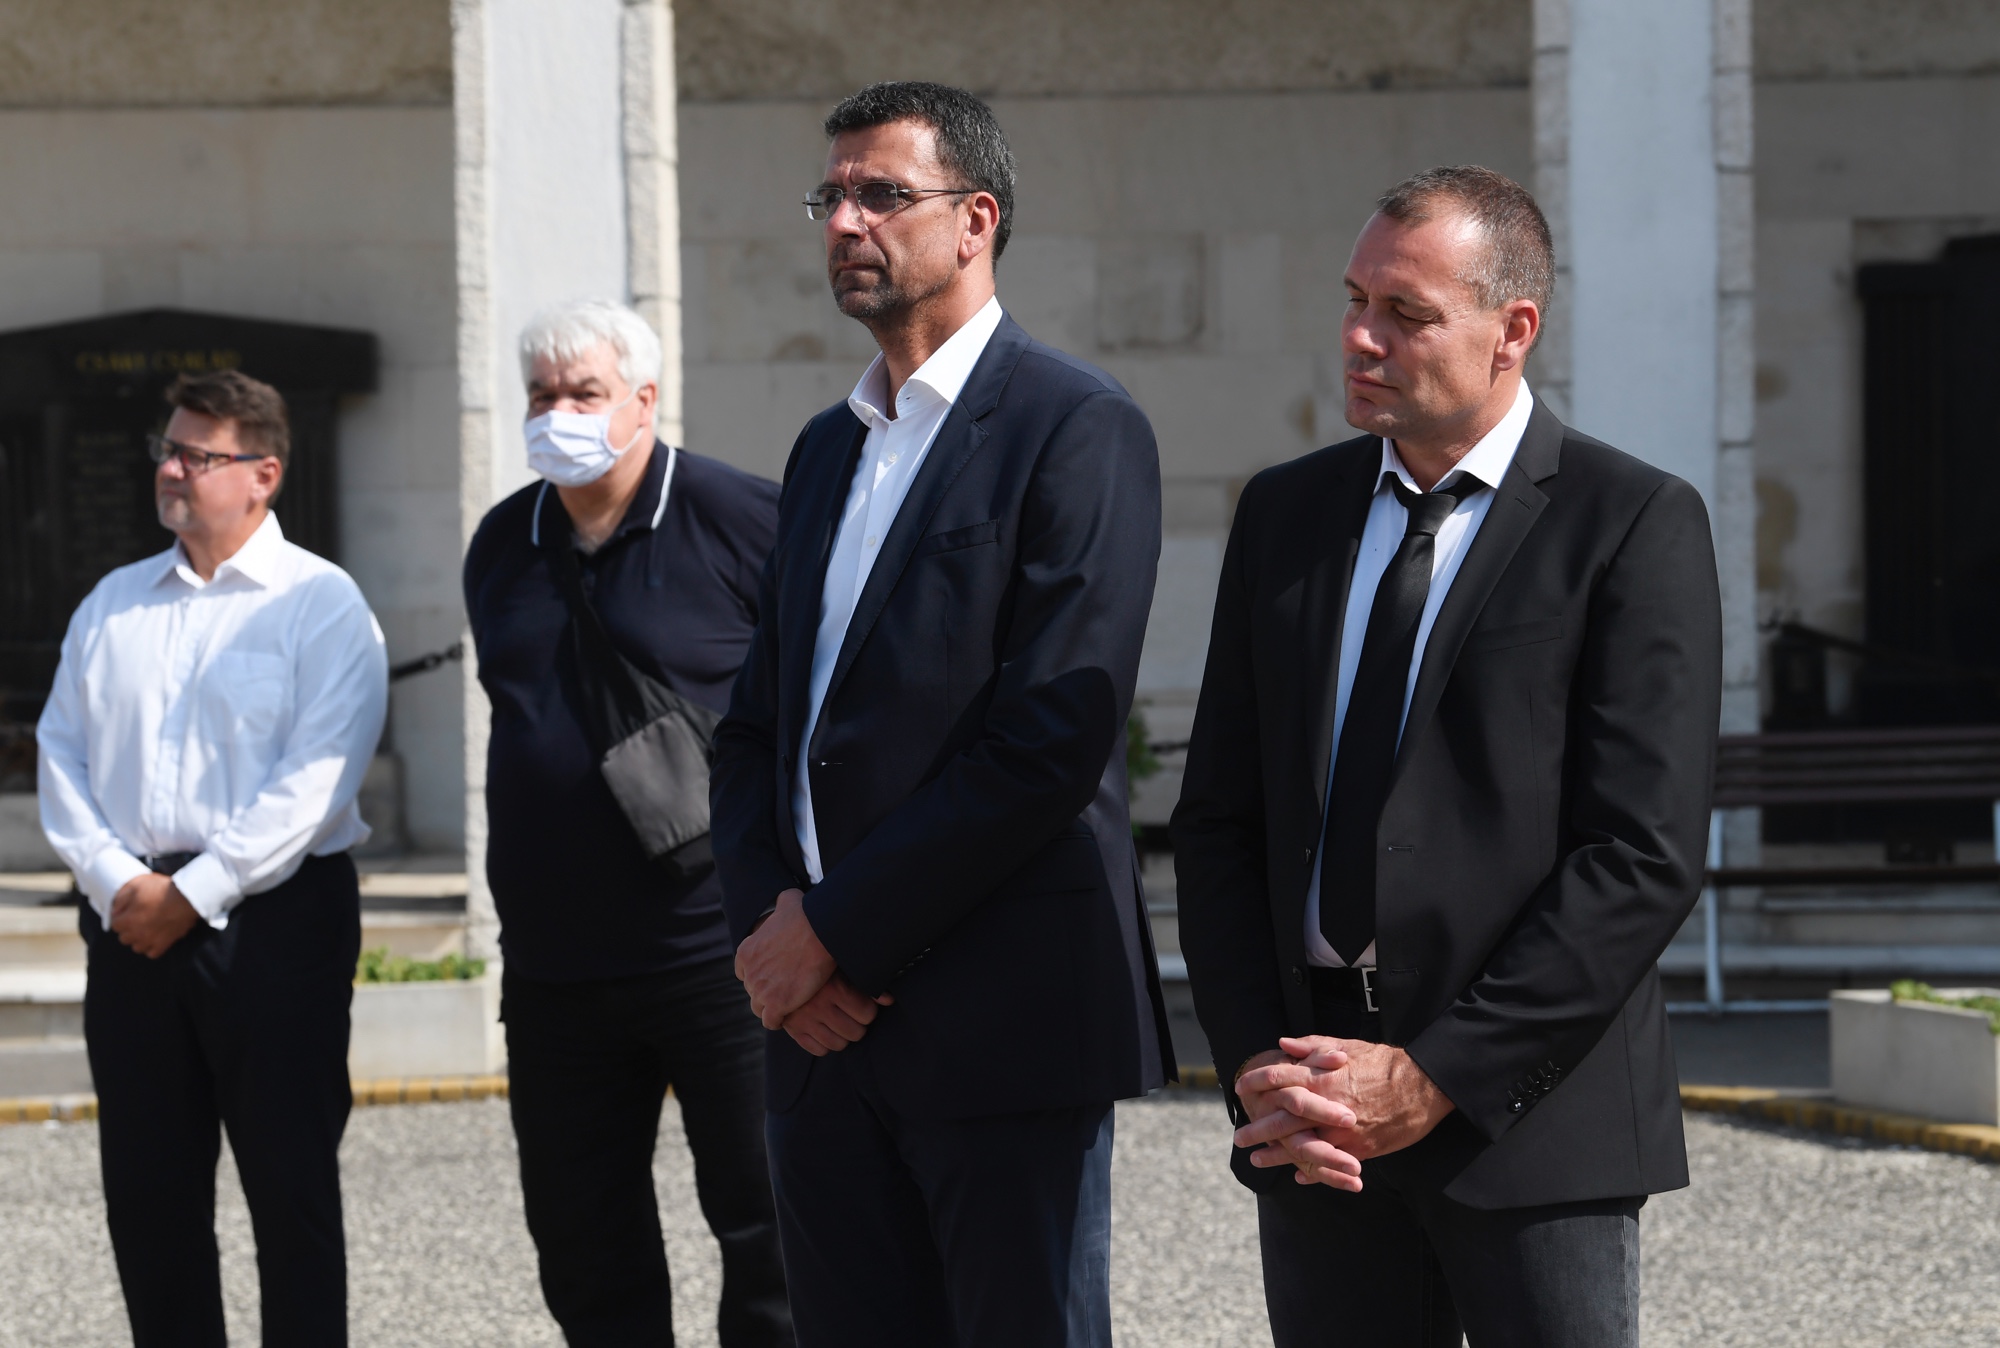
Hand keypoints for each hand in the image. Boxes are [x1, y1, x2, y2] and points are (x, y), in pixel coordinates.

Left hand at [108, 873, 200, 958]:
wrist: (186, 899)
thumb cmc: (160, 890)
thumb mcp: (136, 885)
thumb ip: (120, 898)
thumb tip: (114, 910)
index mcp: (126, 920)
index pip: (115, 925)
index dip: (120, 917)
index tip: (127, 912)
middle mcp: (135, 934)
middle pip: (124, 938)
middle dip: (128, 930)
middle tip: (137, 920)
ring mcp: (150, 941)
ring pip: (136, 947)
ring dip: (138, 940)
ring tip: (146, 930)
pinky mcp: (164, 944)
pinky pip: (152, 953)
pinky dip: (151, 947)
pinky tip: (155, 938)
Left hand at [734, 888, 836, 1028]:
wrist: (819, 933)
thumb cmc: (806, 915)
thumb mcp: (787, 901)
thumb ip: (780, 903)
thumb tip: (784, 899)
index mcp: (746, 951)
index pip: (744, 971)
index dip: (759, 974)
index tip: (774, 974)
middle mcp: (749, 973)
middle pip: (752, 990)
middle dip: (766, 991)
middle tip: (785, 989)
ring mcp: (761, 990)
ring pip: (759, 1008)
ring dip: (771, 1007)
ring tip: (788, 1005)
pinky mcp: (775, 1004)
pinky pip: (770, 1021)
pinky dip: (778, 1020)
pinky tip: (790, 1015)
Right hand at [780, 975, 893, 1055]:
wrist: (779, 966)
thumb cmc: (817, 963)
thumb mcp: (841, 968)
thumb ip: (866, 984)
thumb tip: (889, 1001)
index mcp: (834, 988)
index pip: (867, 1014)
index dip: (869, 1011)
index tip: (864, 1006)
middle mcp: (819, 1006)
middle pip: (855, 1032)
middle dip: (859, 1026)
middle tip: (854, 1017)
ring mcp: (805, 1020)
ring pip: (838, 1045)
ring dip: (844, 1037)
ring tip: (842, 1024)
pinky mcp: (793, 1030)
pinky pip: (818, 1050)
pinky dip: (826, 1044)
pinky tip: (826, 1031)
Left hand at [1235, 1036, 1456, 1187]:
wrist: (1422, 1085)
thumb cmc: (1384, 1062)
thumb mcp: (1346, 1046)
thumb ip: (1313, 1046)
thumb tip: (1283, 1044)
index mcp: (1321, 1077)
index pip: (1278, 1078)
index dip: (1256, 1081)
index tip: (1240, 1087)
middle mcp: (1326, 1106)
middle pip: (1281, 1118)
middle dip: (1258, 1128)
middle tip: (1239, 1137)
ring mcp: (1341, 1131)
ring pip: (1301, 1146)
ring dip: (1277, 1155)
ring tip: (1257, 1160)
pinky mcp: (1359, 1149)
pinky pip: (1329, 1163)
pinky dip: (1312, 1172)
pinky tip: (1298, 1177)